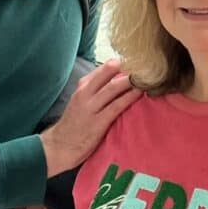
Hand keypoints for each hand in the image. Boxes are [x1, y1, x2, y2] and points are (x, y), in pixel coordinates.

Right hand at [40, 59, 141, 177]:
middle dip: (129, 67)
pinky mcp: (98, 122)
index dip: (123, 64)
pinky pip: (117, 105)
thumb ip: (98, 89)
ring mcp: (91, 107)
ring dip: (132, 81)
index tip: (139, 62)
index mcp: (83, 85)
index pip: (105, 67)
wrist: (59, 146)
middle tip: (146, 65)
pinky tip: (141, 93)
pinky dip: (130, 97)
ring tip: (148, 77)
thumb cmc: (75, 123)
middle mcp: (86, 93)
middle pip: (109, 72)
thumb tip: (123, 79)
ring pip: (114, 87)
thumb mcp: (82, 100)